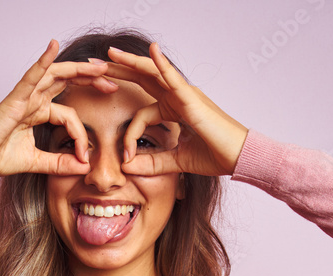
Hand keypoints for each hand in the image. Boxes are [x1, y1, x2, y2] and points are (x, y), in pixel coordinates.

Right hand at [0, 40, 118, 183]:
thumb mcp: (36, 163)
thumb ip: (59, 163)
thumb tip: (83, 167)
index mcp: (37, 113)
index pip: (69, 115)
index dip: (81, 134)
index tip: (84, 156)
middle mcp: (32, 100)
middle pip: (67, 83)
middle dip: (91, 81)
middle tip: (113, 82)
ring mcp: (24, 97)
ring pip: (56, 75)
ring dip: (79, 69)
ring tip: (99, 66)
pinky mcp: (15, 98)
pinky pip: (32, 75)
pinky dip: (43, 60)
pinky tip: (53, 46)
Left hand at [100, 43, 248, 176]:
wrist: (239, 158)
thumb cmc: (215, 156)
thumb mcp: (176, 162)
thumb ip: (152, 163)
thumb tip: (127, 168)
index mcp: (174, 110)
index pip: (141, 113)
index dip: (129, 135)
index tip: (124, 158)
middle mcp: (178, 97)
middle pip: (141, 80)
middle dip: (117, 71)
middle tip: (93, 66)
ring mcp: (185, 94)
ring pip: (152, 73)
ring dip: (130, 62)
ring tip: (110, 53)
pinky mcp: (192, 98)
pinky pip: (174, 77)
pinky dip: (162, 64)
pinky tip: (152, 50)